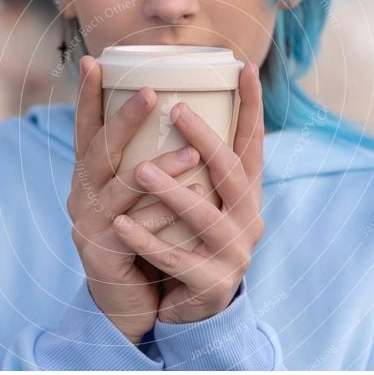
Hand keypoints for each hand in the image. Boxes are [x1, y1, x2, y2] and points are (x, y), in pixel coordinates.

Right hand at [67, 55, 203, 343]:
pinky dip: (160, 215)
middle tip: (151, 92)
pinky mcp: (104, 255)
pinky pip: (133, 231)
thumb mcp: (138, 194)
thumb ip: (146, 162)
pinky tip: (186, 202)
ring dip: (157, 170)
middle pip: (99, 151)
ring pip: (120, 190)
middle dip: (124, 120)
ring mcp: (89, 225)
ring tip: (191, 153)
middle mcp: (82, 196)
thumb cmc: (140, 236)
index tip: (94, 61)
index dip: (87, 96)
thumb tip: (183, 112)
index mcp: (90, 177)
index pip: (86, 130)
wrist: (125, 299)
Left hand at [112, 63, 264, 323]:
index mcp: (245, 195)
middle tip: (176, 108)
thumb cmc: (190, 239)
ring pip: (204, 216)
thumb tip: (172, 99)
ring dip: (172, 191)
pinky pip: (175, 259)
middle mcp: (247, 219)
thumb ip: (195, 163)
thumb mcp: (201, 198)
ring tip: (140, 170)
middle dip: (205, 139)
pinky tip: (121, 224)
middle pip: (232, 173)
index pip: (252, 144)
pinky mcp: (211, 283)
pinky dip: (148, 240)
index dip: (252, 107)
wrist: (193, 307)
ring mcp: (233, 253)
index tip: (243, 67)